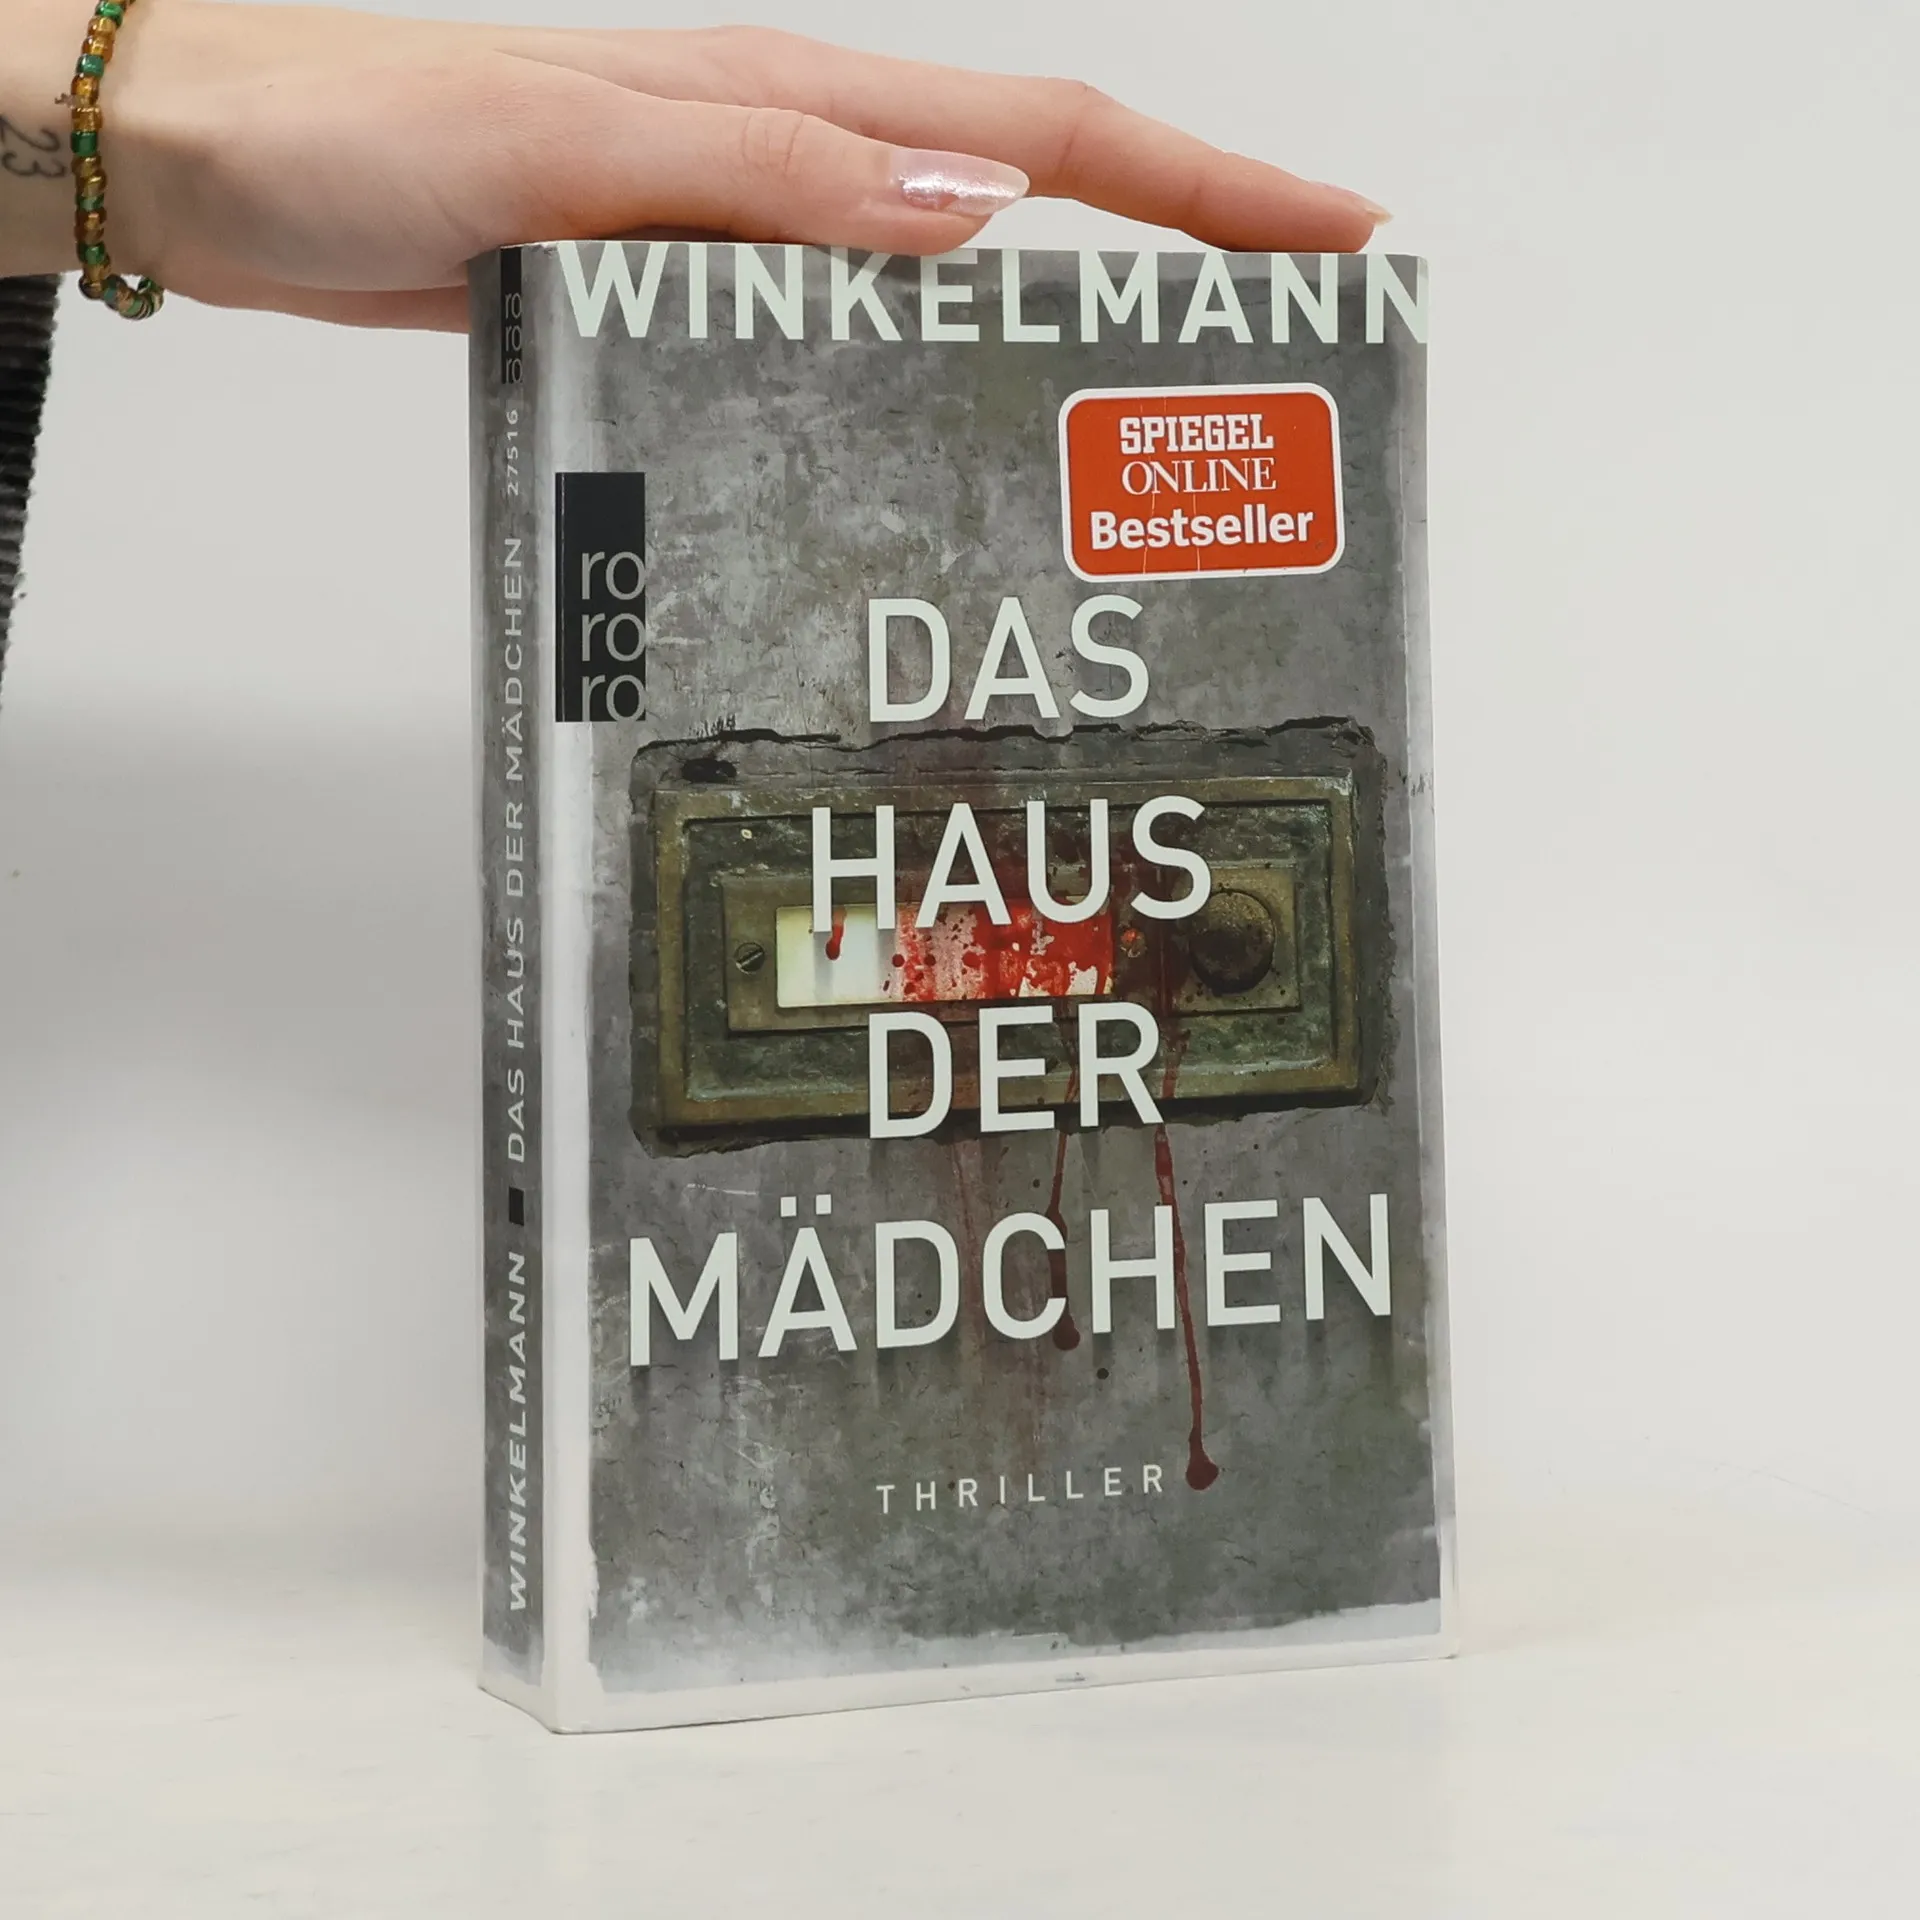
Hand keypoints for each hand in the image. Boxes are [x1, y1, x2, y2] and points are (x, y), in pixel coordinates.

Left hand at [1, 2, 1387, 327]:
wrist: (212, 161)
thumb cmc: (350, 130)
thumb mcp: (562, 148)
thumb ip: (759, 178)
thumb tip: (969, 214)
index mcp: (785, 104)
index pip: (1046, 135)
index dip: (1201, 183)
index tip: (1332, 231)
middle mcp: (785, 160)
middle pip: (1029, 199)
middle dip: (1173, 256)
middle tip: (1275, 356)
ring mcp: (741, 230)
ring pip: (945, 276)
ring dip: (1052, 334)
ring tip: (1140, 434)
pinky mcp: (681, 293)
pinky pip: (842, 332)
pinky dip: (917, 378)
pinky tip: (932, 450)